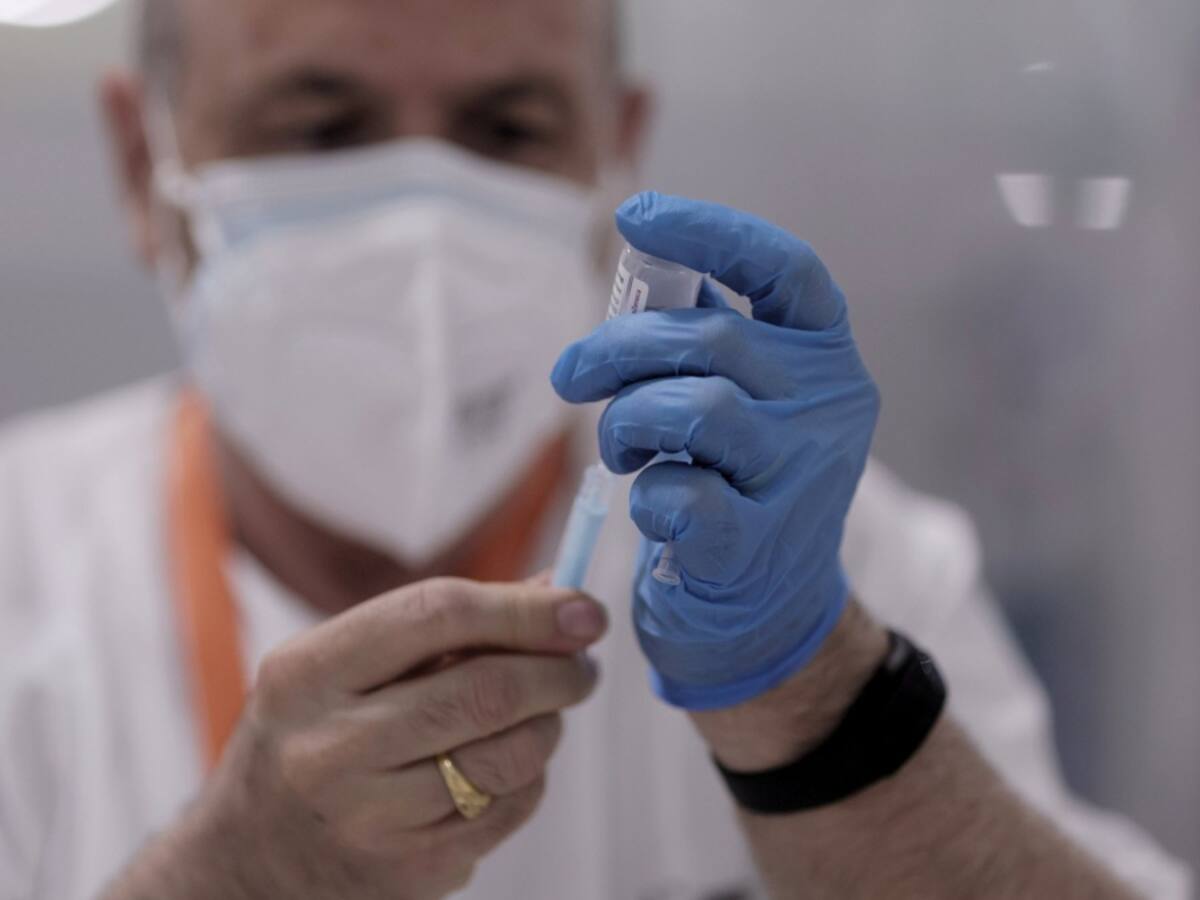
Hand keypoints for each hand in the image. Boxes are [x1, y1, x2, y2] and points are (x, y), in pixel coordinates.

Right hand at [111, 578, 605, 899]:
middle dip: (558, 672)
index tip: (583, 608)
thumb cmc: (314, 735)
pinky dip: (529, 780)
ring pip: (508, 759)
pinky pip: (506, 813)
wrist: (249, 858)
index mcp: (308, 673)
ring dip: (549, 727)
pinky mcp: (406, 871)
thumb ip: (442, 625)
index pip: (436, 614)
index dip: (523, 608)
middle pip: (486, 692)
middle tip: (583, 665)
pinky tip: (510, 765)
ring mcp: (367, 819)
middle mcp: (329, 747)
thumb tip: (555, 591)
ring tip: (545, 713)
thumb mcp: (342, 666)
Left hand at [551, 192, 878, 710]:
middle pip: (712, 338)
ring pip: (694, 408)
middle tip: (570, 377)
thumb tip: (646, 262)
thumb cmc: (737, 489)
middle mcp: (830, 408)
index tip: (637, 215)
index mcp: (825, 359)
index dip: (711, 232)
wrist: (766, 614)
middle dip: (617, 348)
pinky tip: (653, 508)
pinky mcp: (759, 546)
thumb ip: (706, 340)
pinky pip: (681, 494)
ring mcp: (802, 479)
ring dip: (626, 423)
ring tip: (617, 449)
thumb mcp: (740, 403)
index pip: (785, 270)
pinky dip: (646, 495)